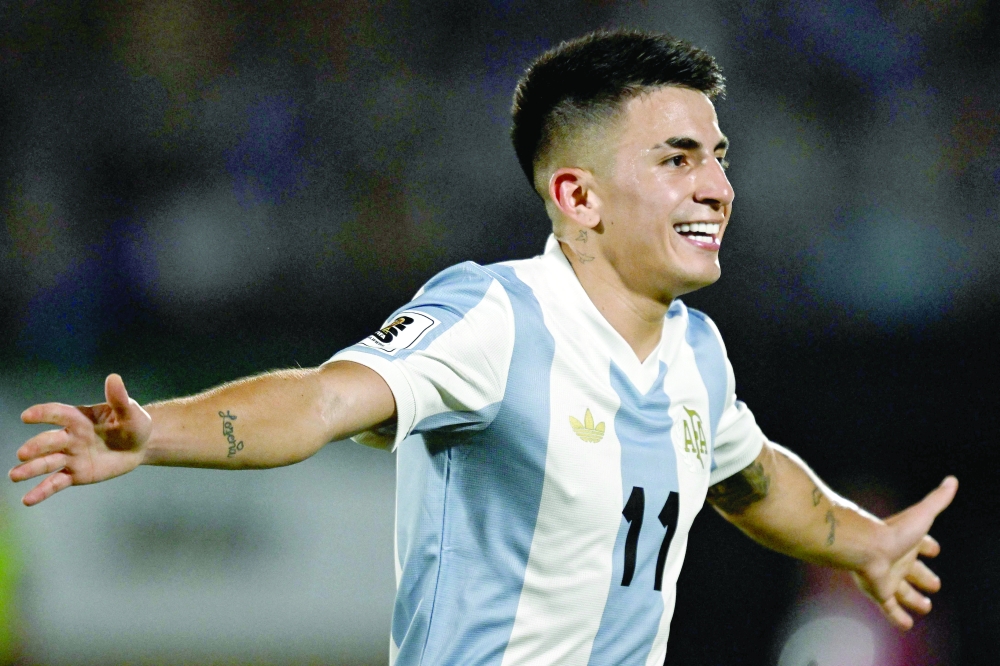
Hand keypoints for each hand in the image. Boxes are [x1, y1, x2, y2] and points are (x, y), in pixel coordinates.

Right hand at [9, 374, 151, 505]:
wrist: (140, 446)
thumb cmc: (134, 424)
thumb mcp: (131, 412)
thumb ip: (119, 399)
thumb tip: (114, 378)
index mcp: (80, 418)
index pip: (58, 414)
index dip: (43, 414)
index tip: (27, 416)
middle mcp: (70, 437)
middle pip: (49, 441)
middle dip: (36, 447)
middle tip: (23, 453)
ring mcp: (71, 457)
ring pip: (47, 463)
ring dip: (30, 469)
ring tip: (14, 475)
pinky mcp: (75, 474)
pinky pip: (56, 483)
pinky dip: (41, 491)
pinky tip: (27, 500)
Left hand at [851, 476, 957, 629]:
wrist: (865, 548)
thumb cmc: (893, 531)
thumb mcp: (921, 515)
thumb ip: (937, 499)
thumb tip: (952, 480)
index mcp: (907, 542)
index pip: (920, 543)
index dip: (928, 545)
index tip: (935, 548)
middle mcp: (897, 560)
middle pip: (913, 571)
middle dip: (924, 578)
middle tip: (935, 584)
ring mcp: (887, 577)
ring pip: (902, 591)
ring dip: (913, 599)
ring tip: (925, 606)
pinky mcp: (880, 592)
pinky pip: (889, 608)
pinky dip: (898, 618)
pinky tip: (908, 625)